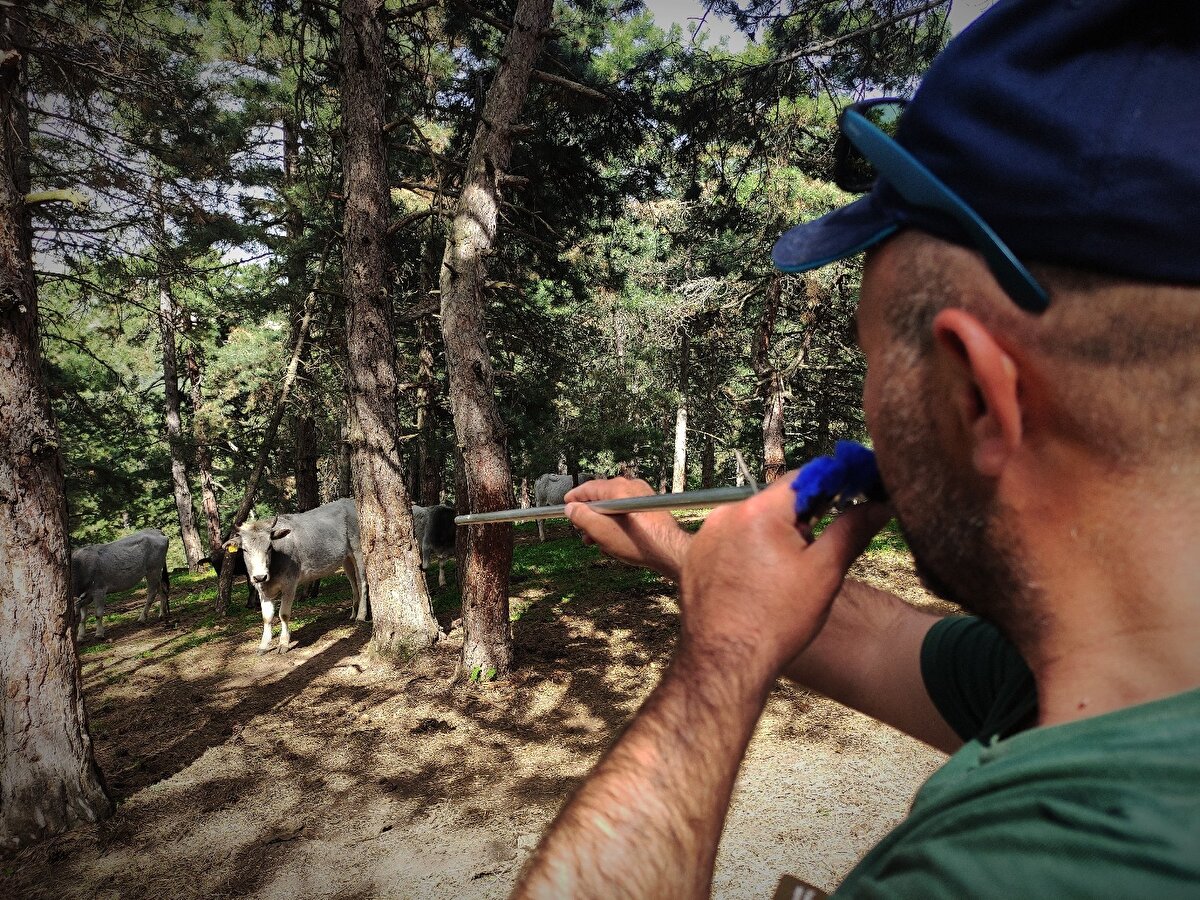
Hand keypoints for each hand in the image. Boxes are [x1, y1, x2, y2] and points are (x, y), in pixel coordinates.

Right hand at [565, 478, 691, 579]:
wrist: (670, 551)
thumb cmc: (637, 541)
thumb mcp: (600, 531)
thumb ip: (581, 517)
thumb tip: (571, 508)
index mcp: (617, 489)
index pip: (588, 488)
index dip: (574, 498)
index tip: (566, 506)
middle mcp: (631, 486)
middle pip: (602, 497)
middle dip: (590, 516)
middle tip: (581, 531)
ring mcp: (643, 495)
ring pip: (614, 506)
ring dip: (603, 523)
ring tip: (597, 542)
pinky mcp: (651, 507)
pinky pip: (627, 511)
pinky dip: (617, 523)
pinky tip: (615, 542)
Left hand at [678, 473, 891, 686]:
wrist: (727, 662)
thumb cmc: (776, 621)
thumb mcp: (824, 573)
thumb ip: (851, 530)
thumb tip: (878, 505)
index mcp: (760, 511)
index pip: (802, 478)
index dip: (829, 485)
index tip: (848, 495)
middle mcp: (727, 514)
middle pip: (775, 501)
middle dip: (799, 518)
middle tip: (815, 549)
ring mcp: (706, 535)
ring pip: (750, 521)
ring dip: (771, 534)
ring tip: (783, 574)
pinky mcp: (694, 556)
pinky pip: (722, 539)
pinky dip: (741, 548)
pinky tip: (747, 573)